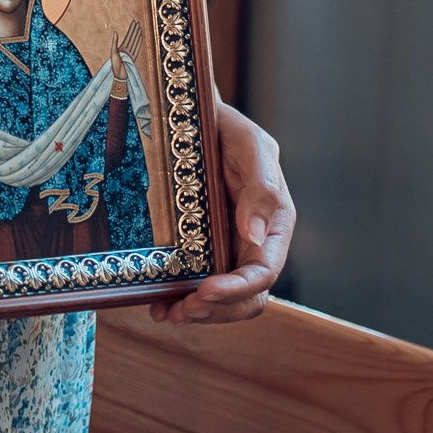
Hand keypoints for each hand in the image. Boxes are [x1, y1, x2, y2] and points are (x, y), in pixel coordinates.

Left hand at [143, 100, 291, 325]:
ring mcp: (226, 250)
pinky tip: (158, 305)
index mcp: (274, 225)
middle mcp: (253, 244)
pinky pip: (196, 287)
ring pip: (222, 302)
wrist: (190, 118)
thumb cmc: (227, 128)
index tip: (206, 290)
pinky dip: (178, 302)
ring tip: (167, 314)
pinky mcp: (199, 250)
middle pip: (246, 298)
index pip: (264, 272)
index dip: (238, 289)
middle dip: (218, 310)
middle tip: (184, 309)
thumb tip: (255, 236)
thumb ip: (261, 187)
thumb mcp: (250, 145)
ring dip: (197, 314)